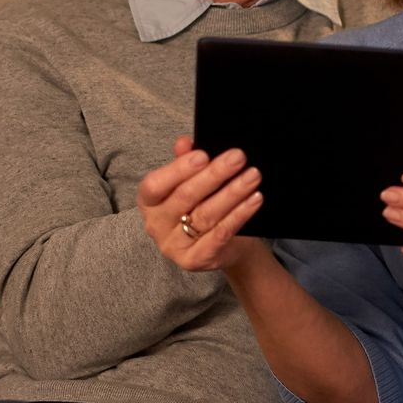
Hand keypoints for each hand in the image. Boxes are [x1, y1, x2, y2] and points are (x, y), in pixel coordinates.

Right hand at [136, 136, 264, 272]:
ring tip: (252, 176)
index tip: (204, 155)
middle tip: (238, 157)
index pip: (155, 185)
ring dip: (232, 193)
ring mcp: (174, 246)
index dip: (178, 169)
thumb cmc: (201, 206)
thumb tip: (184, 142)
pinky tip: (254, 199)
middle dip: (214, 175)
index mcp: (149, 202)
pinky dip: (239, 214)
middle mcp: (156, 225)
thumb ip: (185, 163)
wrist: (223, 246)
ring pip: (206, 215)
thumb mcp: (191, 182)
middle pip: (185, 197)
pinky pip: (221, 234)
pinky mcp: (195, 260)